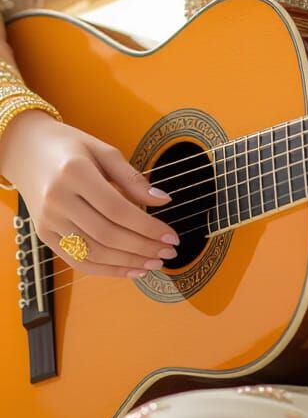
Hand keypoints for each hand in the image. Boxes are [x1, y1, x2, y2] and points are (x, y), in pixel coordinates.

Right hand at [0, 109, 179, 277]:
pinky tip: (129, 269)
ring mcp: (48, 221)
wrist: (27, 150)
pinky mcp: (44, 235)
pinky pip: (77, 261)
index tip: (171, 235)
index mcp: (75, 173)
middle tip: (168, 251)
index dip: (148, 227)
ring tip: (154, 263)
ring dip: (128, 263)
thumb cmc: (70, 147)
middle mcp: (58, 200)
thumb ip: (132, 178)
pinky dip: (105, 270)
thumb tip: (163, 201)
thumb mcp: (104, 151)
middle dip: (143, 248)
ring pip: (93, 253)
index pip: (118, 210)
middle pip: (107, 235)